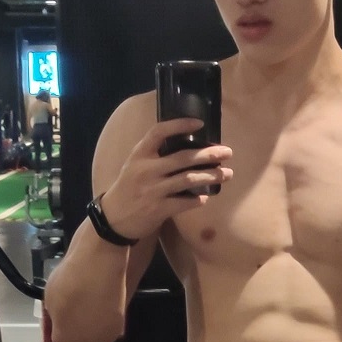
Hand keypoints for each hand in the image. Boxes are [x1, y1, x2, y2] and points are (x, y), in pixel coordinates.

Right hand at [97, 118, 233, 241]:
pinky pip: (184, 203)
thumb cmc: (129, 188)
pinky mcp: (158, 209)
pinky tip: (206, 197)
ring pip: (188, 179)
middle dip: (208, 154)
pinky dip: (197, 200)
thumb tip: (188, 146)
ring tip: (226, 174)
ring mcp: (152, 190)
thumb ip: (155, 155)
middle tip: (227, 153)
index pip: (159, 132)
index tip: (200, 123)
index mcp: (139, 154)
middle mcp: (146, 169)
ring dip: (211, 176)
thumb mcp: (135, 165)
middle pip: (183, 157)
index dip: (179, 125)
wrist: (114, 218)